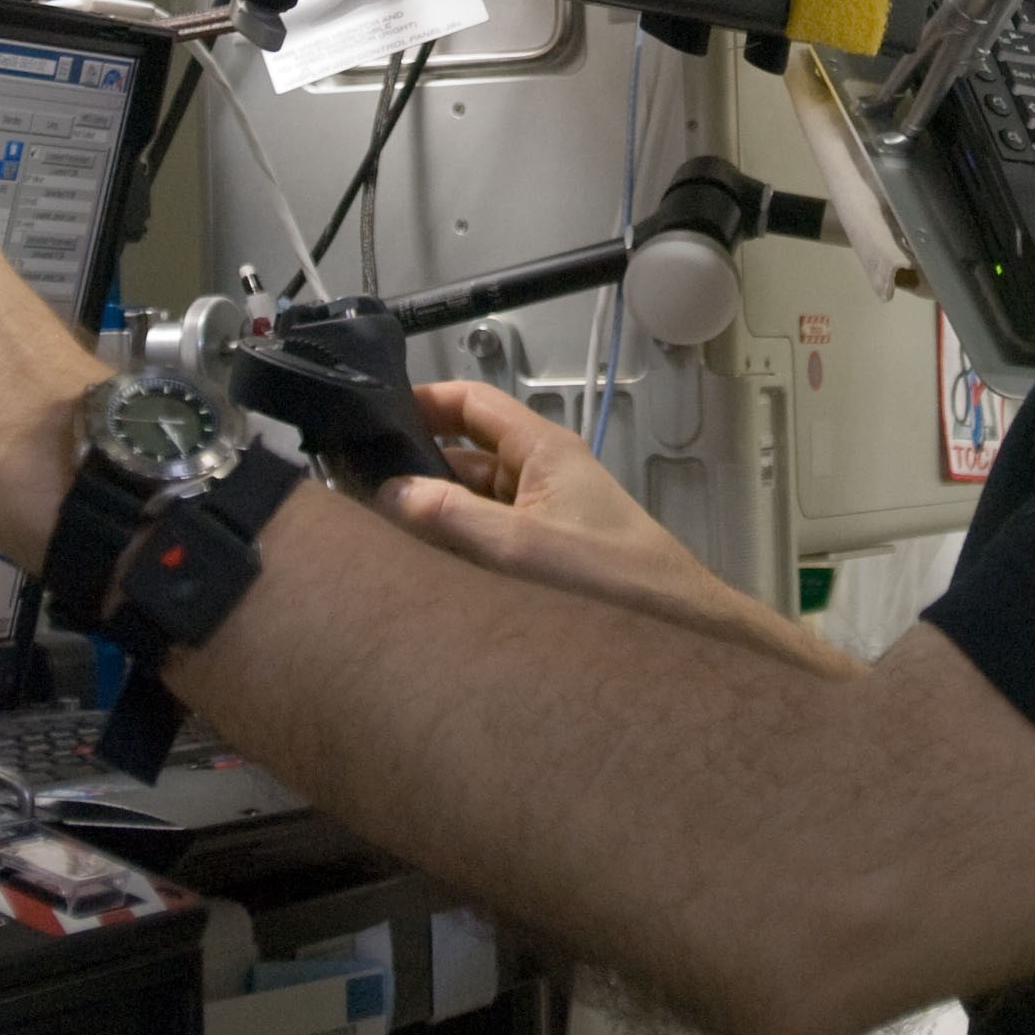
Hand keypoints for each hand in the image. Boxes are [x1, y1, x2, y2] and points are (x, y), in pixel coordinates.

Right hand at [379, 382, 854, 674]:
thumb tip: (389, 491)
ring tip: (374, 529)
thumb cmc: (614, 580)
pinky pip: (484, 539)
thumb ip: (451, 517)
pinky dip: (453, 546)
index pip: (471, 403)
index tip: (369, 415)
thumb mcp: (521, 547)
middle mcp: (541, 476)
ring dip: (430, 513)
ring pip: (470, 501)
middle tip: (354, 485)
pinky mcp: (544, 557)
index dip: (421, 399)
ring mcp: (542, 517)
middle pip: (462, 455)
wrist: (680, 634)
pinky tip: (418, 569)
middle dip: (413, 467)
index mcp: (543, 451)